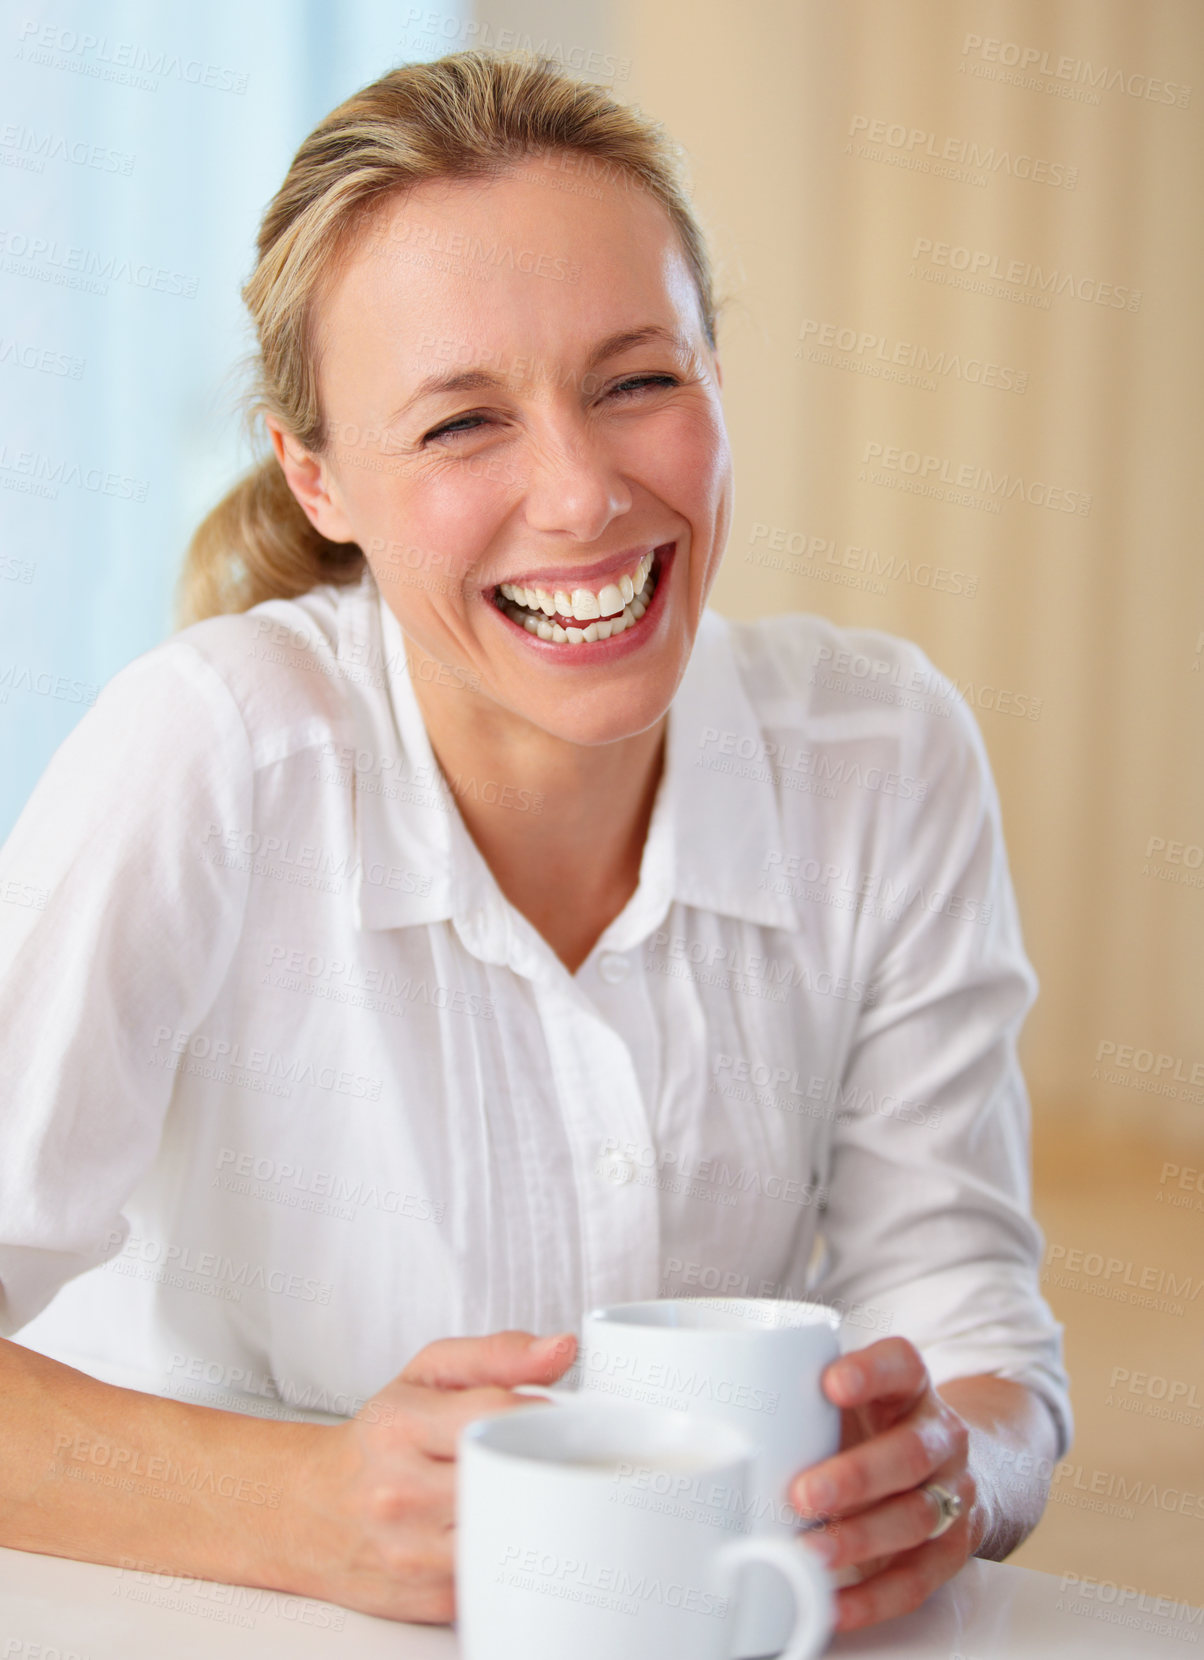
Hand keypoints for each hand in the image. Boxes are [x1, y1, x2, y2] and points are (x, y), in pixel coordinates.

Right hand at [290, 1328, 577, 1621]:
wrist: (313, 1510)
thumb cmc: (379, 1437)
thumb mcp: (426, 1376)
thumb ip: (497, 1356)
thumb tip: (562, 1349)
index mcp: (401, 1429)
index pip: (497, 1415)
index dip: (542, 1412)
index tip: (557, 1414)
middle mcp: (401, 1495)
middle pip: (510, 1477)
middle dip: (544, 1464)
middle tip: (552, 1453)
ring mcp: (414, 1556)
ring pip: (511, 1533)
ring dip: (533, 1511)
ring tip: (531, 1490)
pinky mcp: (432, 1603)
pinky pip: (499, 1575)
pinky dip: (512, 1551)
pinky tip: (505, 1528)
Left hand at [789, 1337, 984, 1631]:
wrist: (943, 1466)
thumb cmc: (871, 1427)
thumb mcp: (847, 1402)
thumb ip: (802, 1401)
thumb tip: (708, 1412)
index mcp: (909, 1387)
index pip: (901, 1364)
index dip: (871, 1371)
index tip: (830, 1383)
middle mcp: (939, 1436)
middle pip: (910, 1453)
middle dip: (856, 1476)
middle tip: (803, 1494)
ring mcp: (952, 1493)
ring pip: (917, 1517)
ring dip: (860, 1539)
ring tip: (810, 1553)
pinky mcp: (951, 1547)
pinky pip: (918, 1578)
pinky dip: (875, 1597)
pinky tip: (836, 1603)